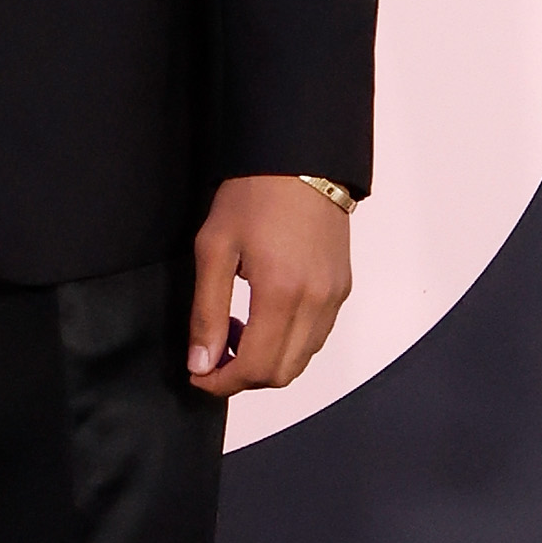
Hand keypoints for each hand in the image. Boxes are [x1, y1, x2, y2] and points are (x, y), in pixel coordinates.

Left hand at [185, 175, 352, 396]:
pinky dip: (289, 344)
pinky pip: (316, 338)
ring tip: (236, 331)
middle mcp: (316, 303)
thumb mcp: (214, 247)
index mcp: (282, 293)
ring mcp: (334, 298)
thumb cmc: (253, 194)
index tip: (199, 375)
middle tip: (213, 355)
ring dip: (267, 362)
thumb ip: (207, 311)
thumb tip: (201, 362)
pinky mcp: (342, 289)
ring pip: (302, 360)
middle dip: (243, 377)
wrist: (299, 160)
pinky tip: (263, 318)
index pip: (255, 368)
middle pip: (281, 374)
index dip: (222, 382)